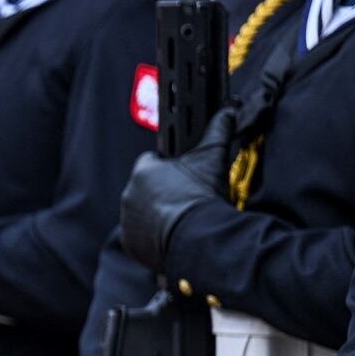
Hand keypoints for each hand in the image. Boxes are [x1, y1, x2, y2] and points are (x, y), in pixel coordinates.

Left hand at [118, 107, 235, 271]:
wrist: (198, 237)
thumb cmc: (201, 197)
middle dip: (162, 192)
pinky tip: (171, 234)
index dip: (168, 168)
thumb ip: (217, 132)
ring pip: (141, 212)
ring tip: (181, 217)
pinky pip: (139, 237)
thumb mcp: (212, 159)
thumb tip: (227, 112)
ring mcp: (127, 220)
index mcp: (143, 171)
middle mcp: (129, 194)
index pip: (151, 162)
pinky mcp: (130, 243)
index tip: (181, 176)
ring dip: (156, 214)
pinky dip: (151, 236)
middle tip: (185, 198)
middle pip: (146, 189)